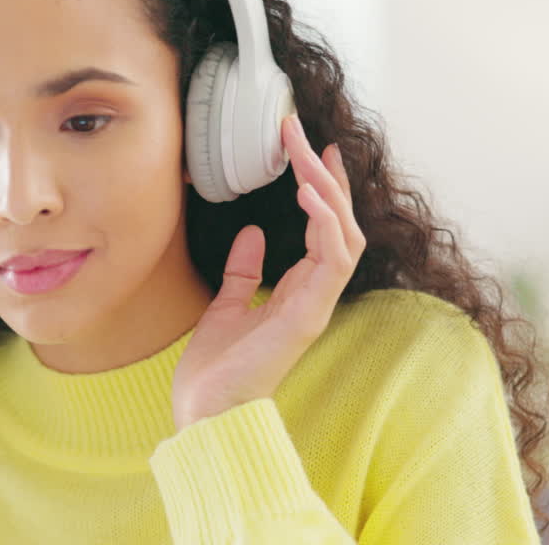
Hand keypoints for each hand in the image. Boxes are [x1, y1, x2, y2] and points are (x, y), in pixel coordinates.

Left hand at [172, 113, 365, 431]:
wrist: (205, 411)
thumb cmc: (216, 368)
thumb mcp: (225, 305)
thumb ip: (243, 271)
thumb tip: (252, 234)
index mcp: (298, 292)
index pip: (325, 230)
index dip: (324, 190)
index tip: (313, 151)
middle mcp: (315, 295)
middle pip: (339, 225)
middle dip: (326, 178)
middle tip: (307, 137)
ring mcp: (315, 306)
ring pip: (343, 236)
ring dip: (327, 191)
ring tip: (306, 153)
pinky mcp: (307, 317)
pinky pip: (331, 263)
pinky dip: (323, 224)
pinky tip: (307, 194)